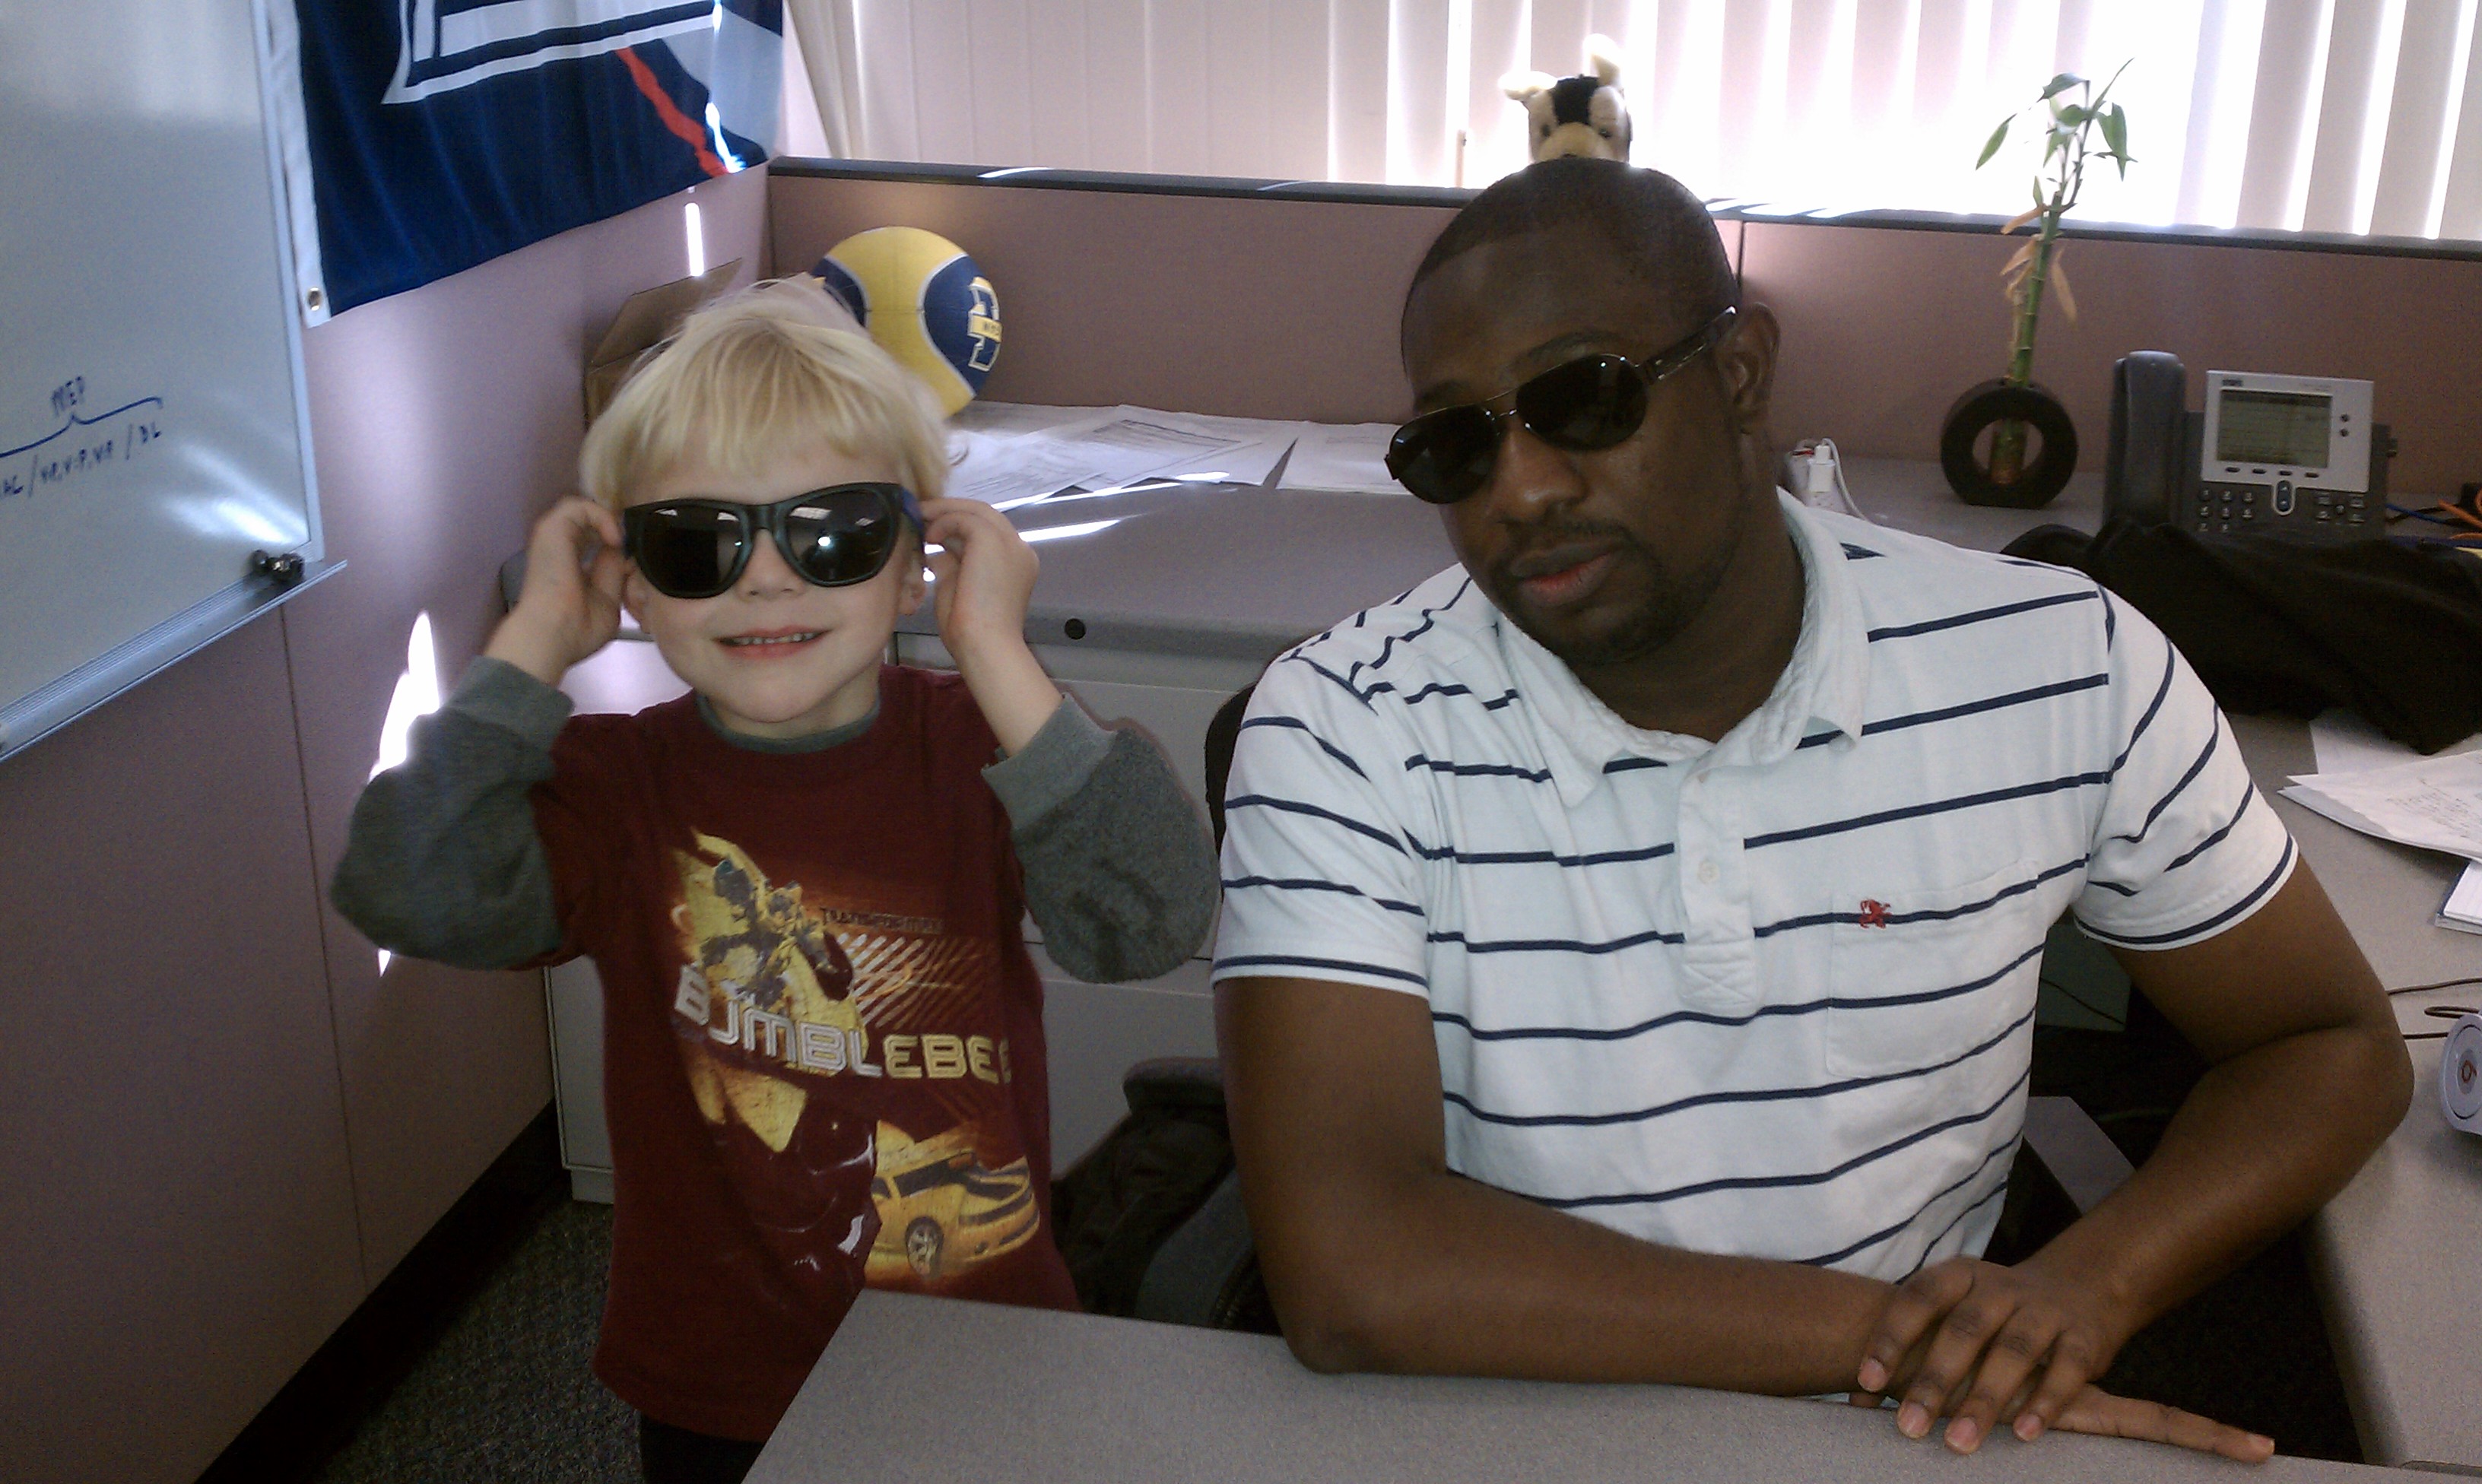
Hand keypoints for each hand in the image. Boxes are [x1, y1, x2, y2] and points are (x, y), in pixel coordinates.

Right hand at [486, 497, 624, 684]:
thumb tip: (622, 550)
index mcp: (572, 566)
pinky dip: (601, 516)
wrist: (555, 633)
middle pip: (588, 521)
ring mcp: (555, 537)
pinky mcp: (551, 527)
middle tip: (631, 541)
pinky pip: (579, 506)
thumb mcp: (608, 600)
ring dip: (607, 519)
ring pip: (581, 508)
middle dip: (614, 525)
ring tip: (620, 540)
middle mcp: (561, 548)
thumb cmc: (579, 628)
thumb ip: (614, 573)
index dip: (618, 540)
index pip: (595, 540)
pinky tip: (613, 539)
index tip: (637, 550)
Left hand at [920, 496, 1038, 661]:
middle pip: (985, 515)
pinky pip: (965, 519)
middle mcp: (1020, 548)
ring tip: (920, 519)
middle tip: (922, 513)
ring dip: (946, 511)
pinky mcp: (993, 540)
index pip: (989, 531)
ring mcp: (1011, 542)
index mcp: (1016, 563)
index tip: (933, 528)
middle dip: (952, 511)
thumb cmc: (970, 629)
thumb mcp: (958, 587)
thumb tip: (937, 549)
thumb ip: (952, 564)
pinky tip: (929, 537)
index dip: (960, 525)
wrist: (985, 645)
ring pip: (977, 511)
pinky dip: (944, 522)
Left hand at [1850, 1255, 2261, 1459]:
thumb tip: (1854, 1404)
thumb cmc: (1994, 1313)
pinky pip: (2066, 1369)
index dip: (1891, 1336)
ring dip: (1984, 1400)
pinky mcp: (2084, 1338)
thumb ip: (1910, 1352)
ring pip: (2014, 1352)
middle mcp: (2001, 1288)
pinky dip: (2045, 1402)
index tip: (1866, 1380)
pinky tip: (2023, 1434)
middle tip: (1907, 1427)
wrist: (2079, 1287)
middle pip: (1964, 1330)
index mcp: (1960, 1276)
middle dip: (1934, 1381)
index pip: (1918, 1298)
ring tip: (1958, 1443)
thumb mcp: (1954, 1314)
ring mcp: (2045, 1310)